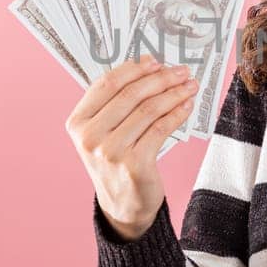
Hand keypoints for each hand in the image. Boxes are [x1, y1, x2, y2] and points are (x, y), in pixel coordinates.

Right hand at [65, 53, 199, 232]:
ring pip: (149, 110)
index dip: (134, 69)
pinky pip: (160, 129)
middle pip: (131, 94)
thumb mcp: (104, 132)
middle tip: (181, 71)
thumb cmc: (116, 162)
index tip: (156, 61)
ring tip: (189, 86)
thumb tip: (147, 65)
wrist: (122, 205)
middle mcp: (90, 137)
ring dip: (173, 94)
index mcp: (78, 123)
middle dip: (160, 78)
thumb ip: (117, 102)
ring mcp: (110, 152)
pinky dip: (177, 114)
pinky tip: (186, 106)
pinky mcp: (134, 164)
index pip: (107, 84)